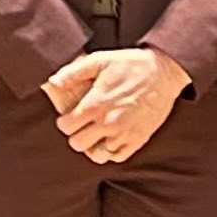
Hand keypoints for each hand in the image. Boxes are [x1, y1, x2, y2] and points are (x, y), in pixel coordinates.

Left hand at [44, 47, 189, 164]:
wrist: (164, 72)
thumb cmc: (130, 64)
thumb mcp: (100, 60)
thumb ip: (74, 72)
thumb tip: (52, 81)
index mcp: (96, 104)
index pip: (66, 127)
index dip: (64, 122)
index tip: (69, 117)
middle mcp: (108, 123)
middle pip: (78, 144)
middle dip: (76, 135)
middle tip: (82, 125)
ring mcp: (124, 134)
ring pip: (97, 155)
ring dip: (93, 146)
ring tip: (96, 134)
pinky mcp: (138, 140)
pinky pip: (118, 156)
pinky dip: (111, 151)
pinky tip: (111, 138)